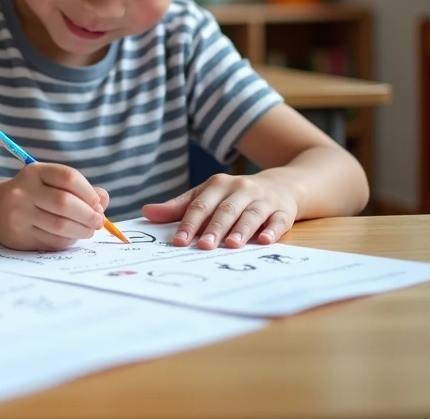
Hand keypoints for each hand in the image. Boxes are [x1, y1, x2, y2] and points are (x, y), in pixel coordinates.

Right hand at [0, 163, 108, 250]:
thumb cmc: (33, 194)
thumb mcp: (51, 183)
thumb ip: (79, 189)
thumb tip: (103, 200)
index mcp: (34, 172)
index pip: (68, 177)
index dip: (89, 192)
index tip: (98, 203)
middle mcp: (23, 191)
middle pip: (65, 203)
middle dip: (88, 215)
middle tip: (98, 221)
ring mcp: (19, 214)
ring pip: (60, 226)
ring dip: (82, 230)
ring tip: (88, 230)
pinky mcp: (19, 236)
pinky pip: (52, 241)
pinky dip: (69, 240)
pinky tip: (71, 236)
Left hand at [142, 172, 299, 248]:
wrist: (281, 185)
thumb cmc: (234, 195)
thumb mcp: (206, 195)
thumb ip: (178, 207)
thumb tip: (146, 213)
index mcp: (218, 185)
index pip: (200, 205)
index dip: (189, 224)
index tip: (179, 242)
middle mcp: (240, 189)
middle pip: (225, 210)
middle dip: (214, 228)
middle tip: (203, 246)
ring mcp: (263, 199)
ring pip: (250, 214)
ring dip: (241, 229)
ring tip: (231, 245)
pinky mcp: (283, 210)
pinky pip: (278, 220)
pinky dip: (272, 230)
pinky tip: (265, 241)